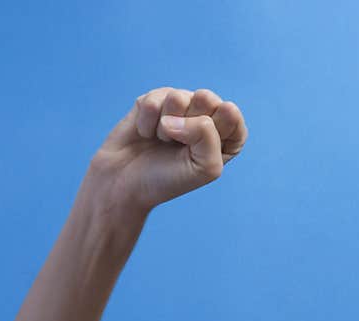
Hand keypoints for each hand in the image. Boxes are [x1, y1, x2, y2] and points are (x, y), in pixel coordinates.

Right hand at [86, 87, 247, 214]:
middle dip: (190, 124)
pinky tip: (146, 134)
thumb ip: (207, 134)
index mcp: (228, 135)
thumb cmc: (170, 179)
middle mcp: (205, 115)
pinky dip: (146, 123)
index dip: (214, 131)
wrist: (126, 183)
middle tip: (179, 145)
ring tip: (162, 141)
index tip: (200, 151)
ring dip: (166, 127)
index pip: (232, 115)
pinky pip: (153, 101)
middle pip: (207, 99)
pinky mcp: (154, 100)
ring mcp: (180, 106)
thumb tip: (175, 113)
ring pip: (178, 97)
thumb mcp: (205, 167)